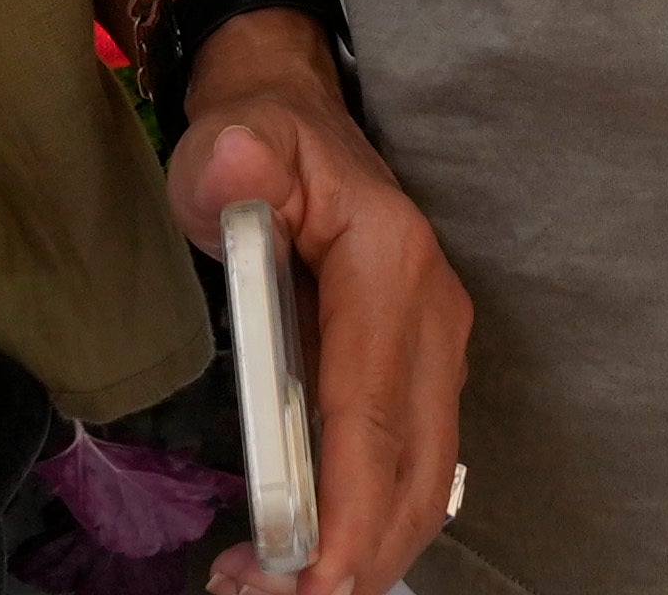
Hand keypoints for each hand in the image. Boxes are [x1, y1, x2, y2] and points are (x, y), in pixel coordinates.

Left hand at [168, 21, 471, 593]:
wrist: (295, 119)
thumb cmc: (259, 138)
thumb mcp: (232, 136)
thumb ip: (232, 159)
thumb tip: (234, 171)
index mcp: (390, 266)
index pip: (374, 409)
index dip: (350, 504)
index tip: (316, 576)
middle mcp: (433, 320)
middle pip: (413, 470)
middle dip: (354, 555)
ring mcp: (436, 354)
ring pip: (421, 487)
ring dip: (360, 553)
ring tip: (269, 587)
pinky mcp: (420, 381)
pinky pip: (410, 474)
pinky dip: (368, 530)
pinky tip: (308, 558)